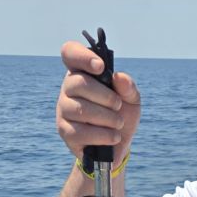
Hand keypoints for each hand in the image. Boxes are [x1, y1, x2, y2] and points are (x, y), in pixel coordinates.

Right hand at [56, 40, 140, 166]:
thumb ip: (129, 87)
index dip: (82, 55)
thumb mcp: (131, 100)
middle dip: (105, 96)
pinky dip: (102, 135)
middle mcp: (68, 88)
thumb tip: (119, 77)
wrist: (118, 144)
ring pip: (80, 109)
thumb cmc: (121, 114)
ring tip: (119, 124)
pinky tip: (113, 137)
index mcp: (82, 72)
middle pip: (78, 83)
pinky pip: (80, 132)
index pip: (70, 52)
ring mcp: (64, 109)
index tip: (100, 67)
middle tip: (118, 105)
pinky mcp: (64, 131)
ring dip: (107, 118)